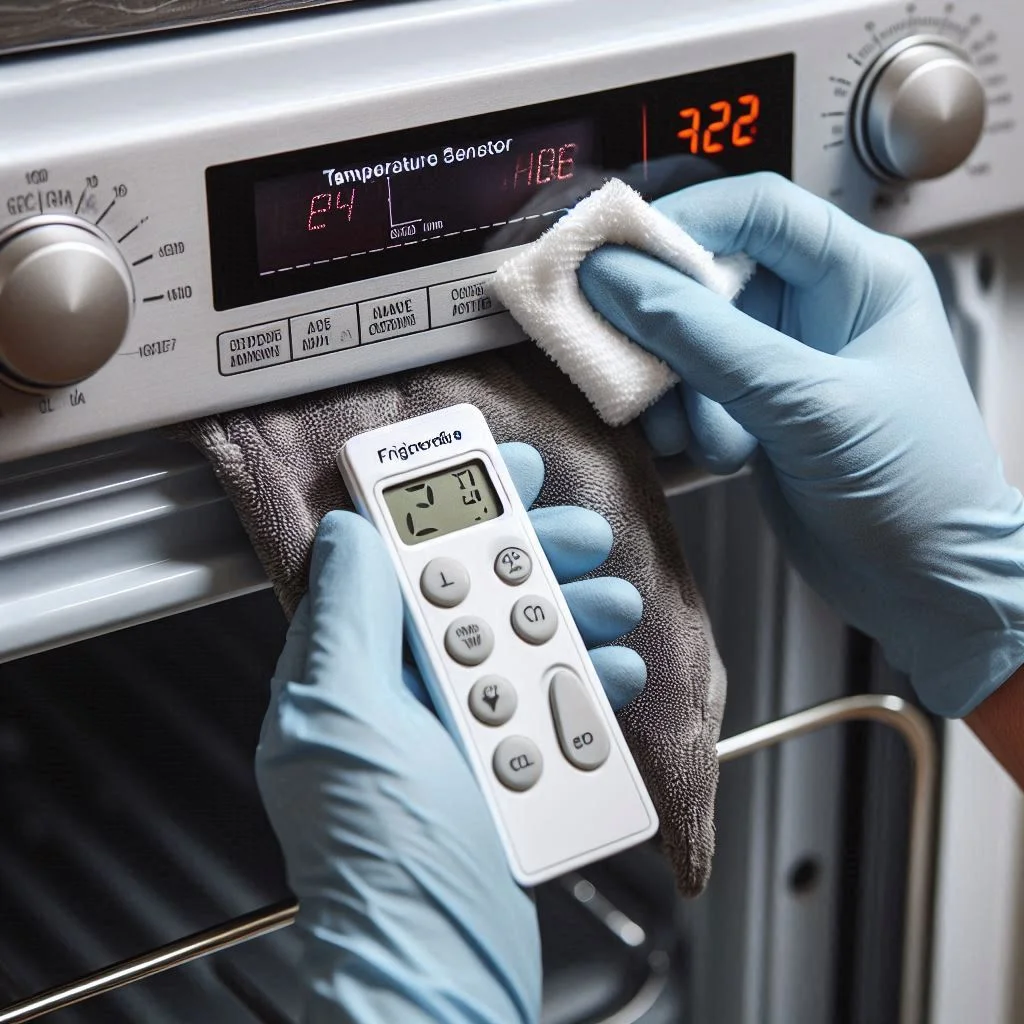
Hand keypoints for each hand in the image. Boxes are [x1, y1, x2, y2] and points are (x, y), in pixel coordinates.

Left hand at [255, 442, 645, 1022]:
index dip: (442, 506)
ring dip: (572, 613)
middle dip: (529, 554)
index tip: (493, 466)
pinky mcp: (508, 763)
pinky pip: (554, 701)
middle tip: (574, 533)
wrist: (442, 964)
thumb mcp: (347, 722)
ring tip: (608, 604)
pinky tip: (613, 675)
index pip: (393, 562)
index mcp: (353, 671)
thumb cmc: (382, 862)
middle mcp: (403, 693)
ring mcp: (458, 728)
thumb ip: (346, 621)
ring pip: (522, 642)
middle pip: (471, 594)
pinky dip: (590, 680)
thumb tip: (350, 534)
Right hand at [578, 172, 1023, 717]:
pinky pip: (689, 392)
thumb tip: (622, 281)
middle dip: (665, 322)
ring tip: (708, 435)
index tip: (617, 256)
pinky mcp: (753, 410)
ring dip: (677, 390)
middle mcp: (816, 309)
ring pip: (687, 341)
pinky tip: (720, 455)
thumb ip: (707, 340)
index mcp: (859, 275)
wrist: (924, 585)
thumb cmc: (915, 488)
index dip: (683, 223)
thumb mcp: (807, 404)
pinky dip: (685, 423)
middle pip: (707, 276)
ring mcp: (780, 362)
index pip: (755, 209)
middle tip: (624, 349)